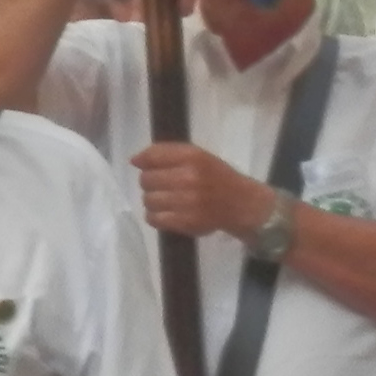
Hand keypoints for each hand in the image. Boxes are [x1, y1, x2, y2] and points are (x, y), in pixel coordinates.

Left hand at [131, 140, 273, 241]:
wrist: (241, 204)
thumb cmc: (217, 176)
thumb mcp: (197, 155)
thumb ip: (166, 153)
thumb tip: (134, 160)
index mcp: (192, 157)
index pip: (152, 157)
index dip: (142, 161)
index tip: (141, 165)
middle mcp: (189, 178)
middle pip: (146, 180)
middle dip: (149, 182)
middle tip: (160, 185)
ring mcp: (188, 202)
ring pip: (148, 200)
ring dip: (152, 200)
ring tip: (164, 200)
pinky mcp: (187, 223)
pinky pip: (154, 219)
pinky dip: (154, 216)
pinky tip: (164, 212)